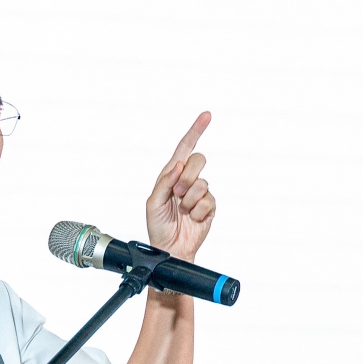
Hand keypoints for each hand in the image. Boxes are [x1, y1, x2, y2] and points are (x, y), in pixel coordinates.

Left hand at [146, 112, 215, 261]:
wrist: (171, 248)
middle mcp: (186, 181)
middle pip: (198, 160)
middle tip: (178, 193)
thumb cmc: (158, 226)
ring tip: (183, 211)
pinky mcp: (209, 206)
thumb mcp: (153, 203)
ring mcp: (199, 193)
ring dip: (190, 200)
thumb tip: (177, 166)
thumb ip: (164, 182)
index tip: (207, 116)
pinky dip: (199, 211)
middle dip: (188, 176)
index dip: (195, 131)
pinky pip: (209, 200)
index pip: (184, 148)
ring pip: (203, 183)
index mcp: (170, 176)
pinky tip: (192, 218)